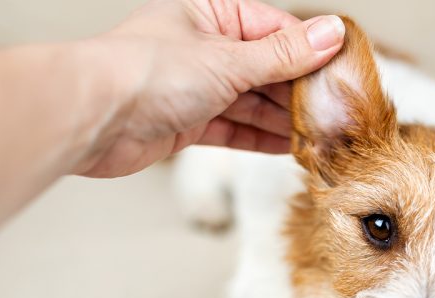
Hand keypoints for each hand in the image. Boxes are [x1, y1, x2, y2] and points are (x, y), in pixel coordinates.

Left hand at [78, 0, 344, 177]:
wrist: (90, 118)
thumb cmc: (145, 72)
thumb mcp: (227, 59)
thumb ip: (282, 54)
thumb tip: (330, 34)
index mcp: (211, 14)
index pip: (275, 28)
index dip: (311, 51)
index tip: (343, 71)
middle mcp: (204, 47)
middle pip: (266, 68)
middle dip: (299, 91)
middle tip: (335, 111)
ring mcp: (197, 86)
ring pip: (252, 101)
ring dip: (283, 118)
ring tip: (320, 134)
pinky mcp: (189, 121)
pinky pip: (235, 128)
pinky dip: (260, 137)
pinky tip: (290, 146)